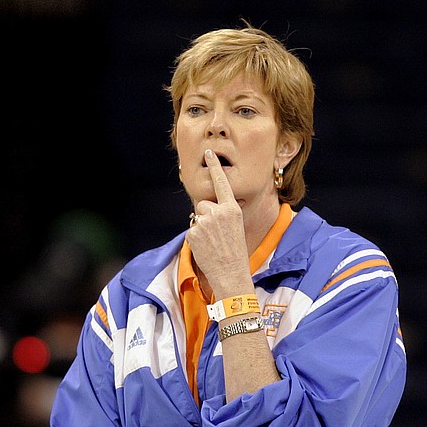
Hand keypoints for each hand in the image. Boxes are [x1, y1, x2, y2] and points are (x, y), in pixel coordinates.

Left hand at [186, 150, 249, 292]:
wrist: (231, 274)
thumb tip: (205, 208)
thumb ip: (222, 213)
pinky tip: (206, 248)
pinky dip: (196, 239)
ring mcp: (205, 222)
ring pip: (197, 217)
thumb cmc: (235, 252)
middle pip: (203, 204)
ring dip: (201, 228)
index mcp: (232, 209)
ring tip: (212, 243)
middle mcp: (218, 212)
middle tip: (216, 235)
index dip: (215, 167)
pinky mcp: (193, 233)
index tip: (209, 153)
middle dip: (206, 216)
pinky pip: (191, 230)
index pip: (221, 183)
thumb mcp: (235, 227)